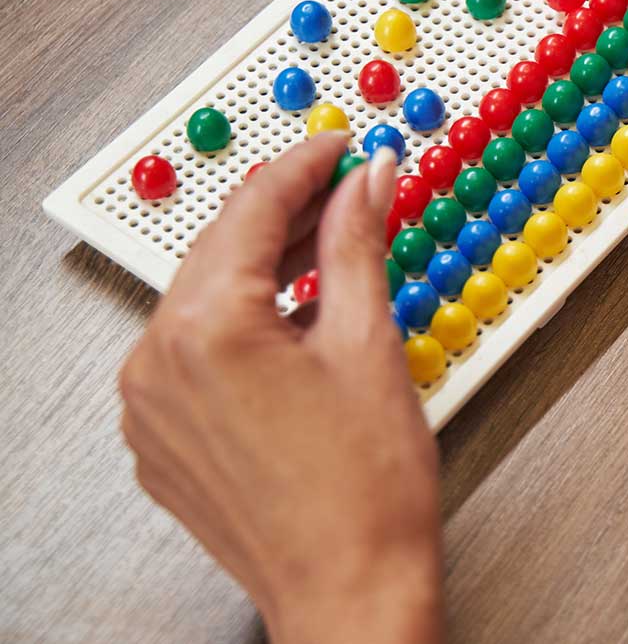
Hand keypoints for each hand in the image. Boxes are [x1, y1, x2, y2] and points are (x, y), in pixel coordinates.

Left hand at [119, 135, 441, 643]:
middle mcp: (157, 362)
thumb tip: (367, 181)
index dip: (307, 167)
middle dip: (285, 213)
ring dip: (262, 268)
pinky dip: (239, 326)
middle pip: (221, 250)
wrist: (350, 588)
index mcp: (208, 329)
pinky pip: (190, 355)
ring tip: (328, 253)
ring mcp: (148, 408)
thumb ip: (358, 245)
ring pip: (202, 301)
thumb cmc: (366, 489)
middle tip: (347, 191)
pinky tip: (293, 323)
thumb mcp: (368, 343)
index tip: (341, 149)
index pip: (255, 211)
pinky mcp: (158, 441)